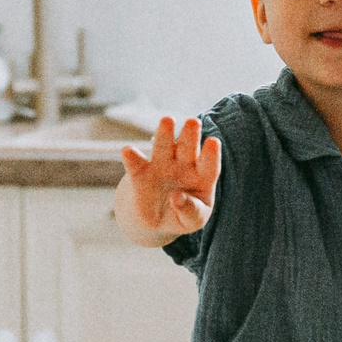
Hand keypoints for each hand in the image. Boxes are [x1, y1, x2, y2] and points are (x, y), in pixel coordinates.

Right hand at [117, 116, 221, 241]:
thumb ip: (190, 211)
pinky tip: (127, 150)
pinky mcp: (141, 173)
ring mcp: (162, 166)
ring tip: (167, 120)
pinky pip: (136, 164)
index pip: (209, 165)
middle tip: (194, 121)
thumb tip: (177, 197)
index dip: (211, 154)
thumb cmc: (184, 215)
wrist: (159, 218)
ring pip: (164, 147)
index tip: (213, 142)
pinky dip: (132, 157)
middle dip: (190, 135)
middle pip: (188, 148)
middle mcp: (184, 165)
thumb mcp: (192, 221)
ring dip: (165, 134)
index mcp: (203, 176)